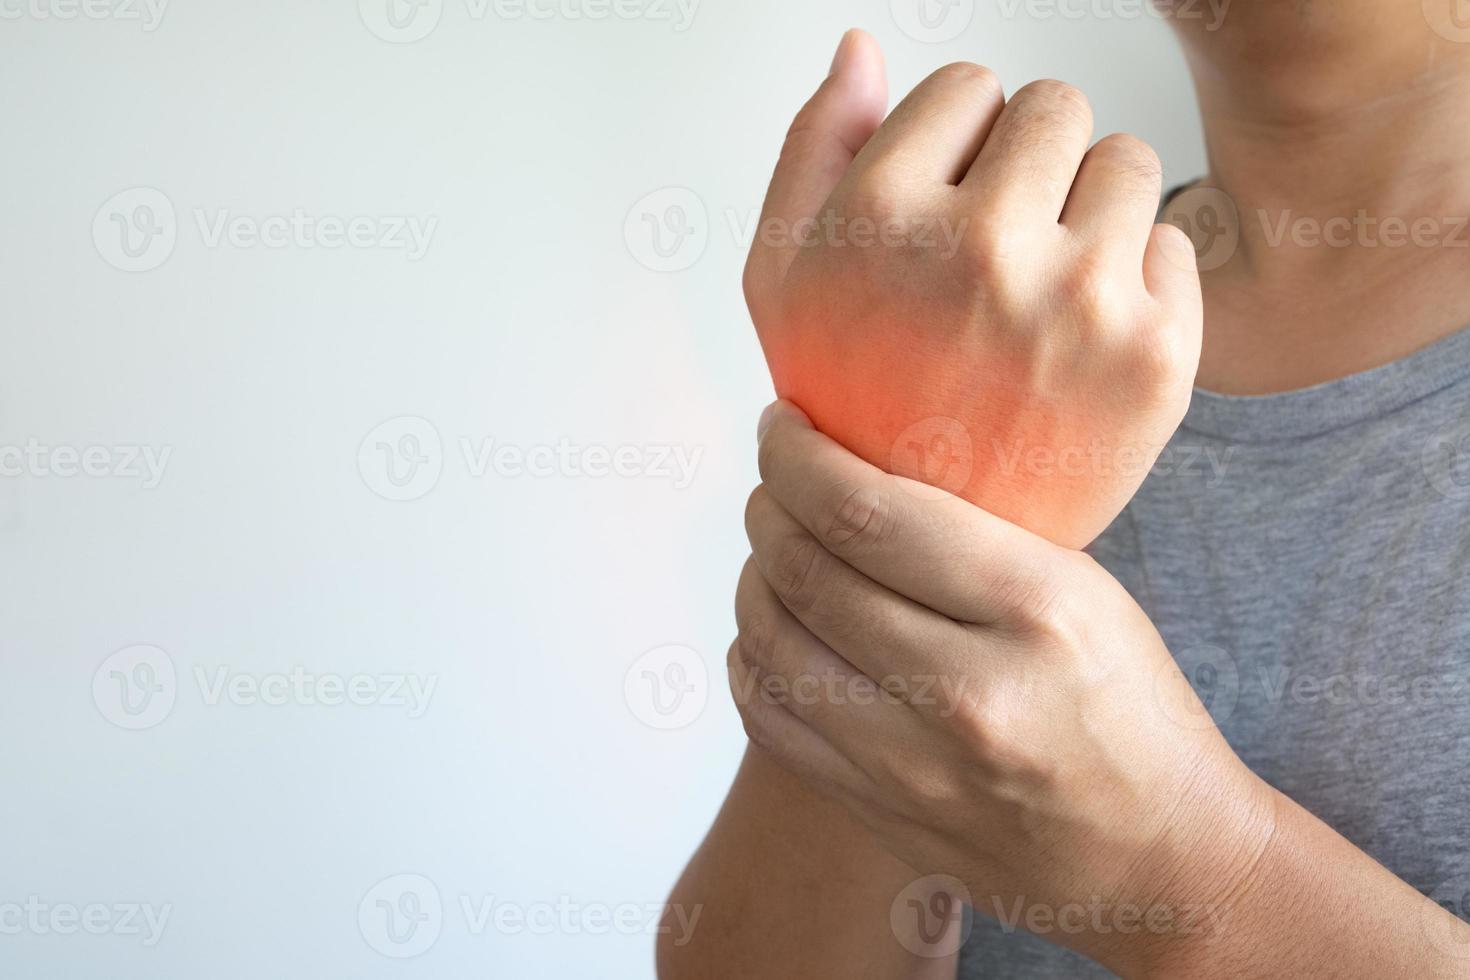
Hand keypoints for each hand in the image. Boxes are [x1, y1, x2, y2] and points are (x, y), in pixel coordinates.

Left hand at [730, 402, 1275, 972]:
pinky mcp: (882, 813)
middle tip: (775, 483)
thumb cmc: (1127, 707)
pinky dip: (754, 658)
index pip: (866, 512)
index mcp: (1034, 608)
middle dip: (769, 508)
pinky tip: (773, 630)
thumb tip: (856, 464)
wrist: (1161, 860)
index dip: (796, 457)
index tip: (781, 426)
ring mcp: (914, 765)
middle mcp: (966, 689)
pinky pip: (770, 718)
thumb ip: (972, 535)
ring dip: (755, 577)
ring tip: (773, 551)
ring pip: (773, 643)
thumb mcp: (1082, 590)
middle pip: (806, 572)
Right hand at [744, 31, 1201, 547]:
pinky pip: (1172, 241)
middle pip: (1054, 106)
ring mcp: (1078, 303)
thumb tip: (862, 47)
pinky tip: (1080, 339)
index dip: (952, 150)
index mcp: (880, 224)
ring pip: (1126, 158)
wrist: (929, 548)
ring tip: (1040, 290)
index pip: (966, 88)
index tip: (941, 218)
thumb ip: (813, 150)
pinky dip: (1136, 279)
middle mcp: (980, 254)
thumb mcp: (782, 283)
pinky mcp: (1157, 353)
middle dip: (1027, 165)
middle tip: (996, 253)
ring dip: (1088, 208)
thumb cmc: (852, 406)